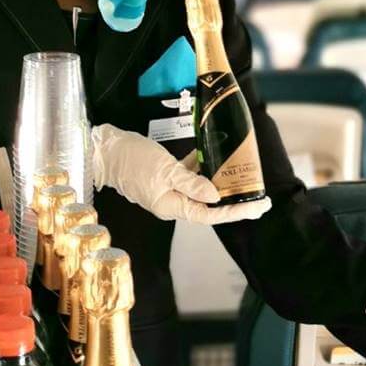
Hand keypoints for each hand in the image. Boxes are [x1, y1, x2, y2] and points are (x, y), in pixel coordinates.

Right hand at [91, 123, 271, 224]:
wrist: (105, 150)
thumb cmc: (133, 161)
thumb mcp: (165, 170)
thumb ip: (191, 183)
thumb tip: (216, 195)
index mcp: (172, 207)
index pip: (210, 214)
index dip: (236, 212)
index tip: (257, 207)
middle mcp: (172, 202)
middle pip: (209, 205)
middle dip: (234, 201)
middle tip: (260, 197)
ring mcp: (168, 190)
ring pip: (201, 189)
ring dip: (220, 182)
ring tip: (243, 176)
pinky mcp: (165, 177)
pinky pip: (189, 175)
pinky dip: (202, 167)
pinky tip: (213, 155)